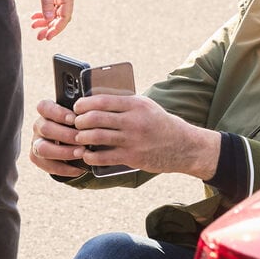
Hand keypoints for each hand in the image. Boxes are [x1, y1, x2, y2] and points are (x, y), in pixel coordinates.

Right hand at [28, 98, 86, 177]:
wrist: (77, 144)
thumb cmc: (80, 125)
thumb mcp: (80, 116)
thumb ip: (83, 114)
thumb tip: (92, 116)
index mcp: (46, 111)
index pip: (44, 107)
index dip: (58, 113)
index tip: (74, 119)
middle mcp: (39, 126)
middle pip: (45, 128)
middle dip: (65, 135)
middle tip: (82, 139)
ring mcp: (36, 143)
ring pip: (42, 148)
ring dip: (64, 152)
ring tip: (81, 153)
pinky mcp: (37, 158)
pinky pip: (47, 166)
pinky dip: (65, 169)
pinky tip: (79, 169)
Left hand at [30, 0, 75, 40]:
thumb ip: (46, 2)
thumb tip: (48, 19)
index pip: (65, 17)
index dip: (56, 28)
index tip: (47, 36)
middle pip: (61, 17)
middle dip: (50, 27)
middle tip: (39, 36)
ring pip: (56, 12)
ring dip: (46, 21)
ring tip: (34, 27)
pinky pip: (53, 5)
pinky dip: (45, 11)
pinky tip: (35, 16)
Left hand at [70, 94, 218, 178]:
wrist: (183, 146)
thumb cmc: (160, 123)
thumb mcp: (146, 106)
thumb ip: (124, 103)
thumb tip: (96, 101)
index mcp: (136, 104)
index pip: (102, 100)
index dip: (84, 104)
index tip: (77, 107)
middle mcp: (133, 121)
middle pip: (95, 118)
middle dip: (80, 121)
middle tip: (76, 123)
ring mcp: (132, 140)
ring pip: (96, 137)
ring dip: (82, 138)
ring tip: (79, 138)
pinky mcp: (132, 157)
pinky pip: (104, 157)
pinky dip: (90, 156)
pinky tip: (86, 155)